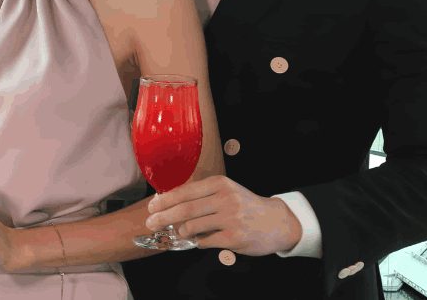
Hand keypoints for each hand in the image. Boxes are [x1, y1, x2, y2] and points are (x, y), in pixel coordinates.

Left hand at [145, 175, 302, 255]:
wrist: (275, 222)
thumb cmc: (244, 205)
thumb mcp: (226, 191)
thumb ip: (201, 195)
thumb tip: (168, 200)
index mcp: (219, 184)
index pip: (185, 191)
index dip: (164, 200)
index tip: (151, 206)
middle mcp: (225, 199)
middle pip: (185, 209)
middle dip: (163, 217)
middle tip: (151, 223)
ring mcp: (230, 219)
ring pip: (192, 226)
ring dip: (181, 231)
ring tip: (179, 232)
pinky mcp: (233, 237)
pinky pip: (205, 241)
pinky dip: (197, 241)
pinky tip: (199, 239)